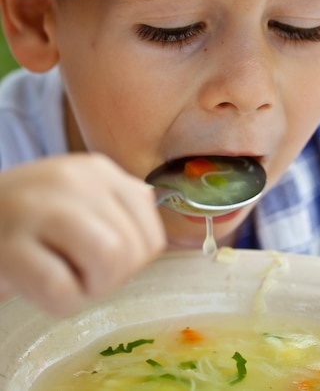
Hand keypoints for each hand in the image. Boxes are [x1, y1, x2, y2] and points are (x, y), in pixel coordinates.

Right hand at [0, 153, 165, 314]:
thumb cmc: (31, 215)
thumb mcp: (79, 195)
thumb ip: (118, 204)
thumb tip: (151, 220)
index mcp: (99, 170)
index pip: (152, 233)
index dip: (134, 262)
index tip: (103, 260)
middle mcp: (75, 180)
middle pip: (133, 250)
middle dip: (112, 278)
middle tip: (79, 272)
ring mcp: (41, 208)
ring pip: (109, 259)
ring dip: (91, 286)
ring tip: (66, 278)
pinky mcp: (9, 244)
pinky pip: (60, 289)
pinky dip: (59, 302)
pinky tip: (41, 287)